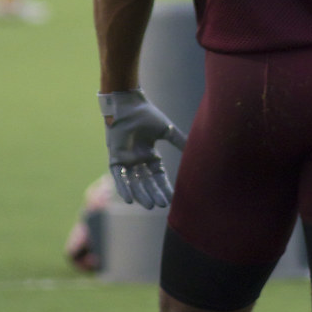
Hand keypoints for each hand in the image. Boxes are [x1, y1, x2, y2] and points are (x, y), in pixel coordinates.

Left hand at [98, 89, 185, 208]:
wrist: (129, 105)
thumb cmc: (147, 115)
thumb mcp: (166, 131)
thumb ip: (179, 141)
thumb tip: (196, 149)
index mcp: (150, 155)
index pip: (158, 176)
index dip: (164, 187)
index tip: (171, 198)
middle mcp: (138, 160)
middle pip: (147, 182)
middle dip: (154, 194)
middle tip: (161, 205)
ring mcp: (126, 160)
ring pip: (134, 182)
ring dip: (141, 194)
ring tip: (149, 206)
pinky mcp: (115, 158)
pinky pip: (118, 177)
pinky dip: (123, 188)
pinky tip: (129, 199)